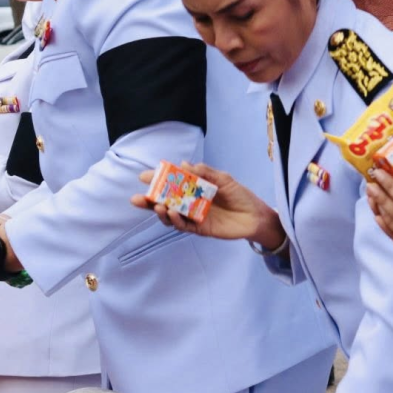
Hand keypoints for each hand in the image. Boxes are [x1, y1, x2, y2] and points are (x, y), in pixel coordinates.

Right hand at [130, 162, 284, 248]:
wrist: (256, 215)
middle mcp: (190, 204)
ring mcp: (193, 217)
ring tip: (156, 206)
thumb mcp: (224, 179)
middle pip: (165, 202)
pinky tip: (172, 214)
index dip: (156, 181)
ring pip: (171, 216)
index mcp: (194, 189)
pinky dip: (176, 221)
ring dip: (160, 212)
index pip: (171, 185)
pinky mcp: (200, 229)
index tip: (143, 177)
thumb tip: (183, 164)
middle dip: (148, 201)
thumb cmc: (240, 195)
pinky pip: (184, 226)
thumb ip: (205, 173)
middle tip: (136, 199)